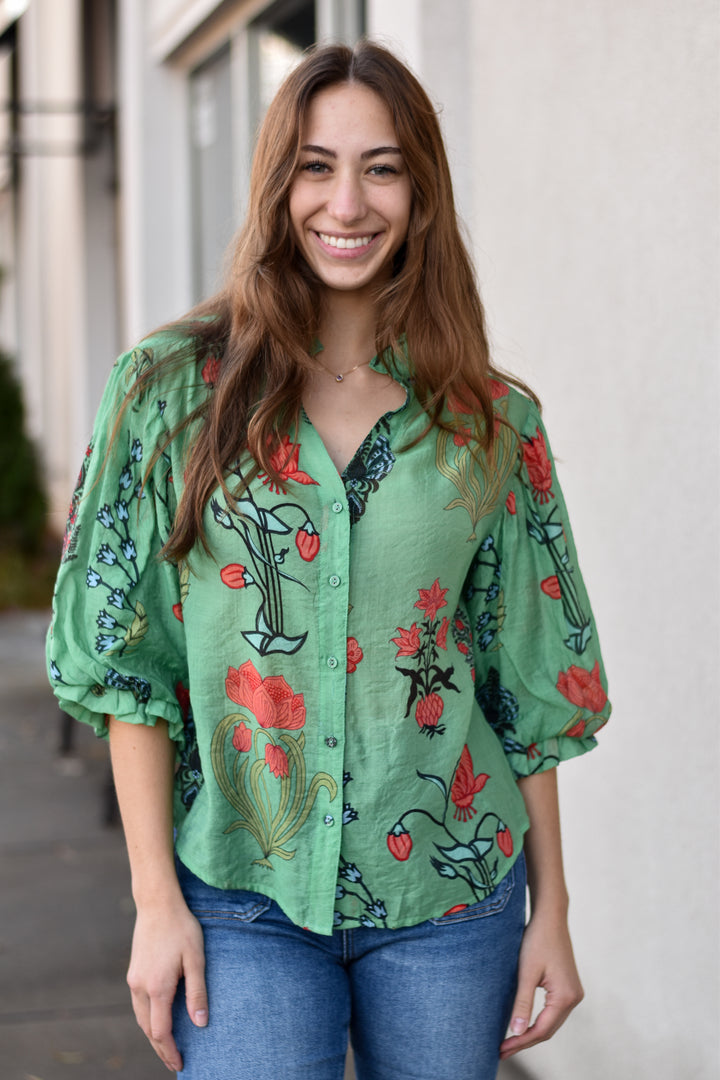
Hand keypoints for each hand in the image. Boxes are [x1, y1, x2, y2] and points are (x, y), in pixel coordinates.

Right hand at [126, 899, 207, 1072]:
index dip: (170, 1051)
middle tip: (175, 1063)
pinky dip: (148, 1020)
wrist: (157, 904)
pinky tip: (157, 1021)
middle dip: (161, 1048)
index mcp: (157, 987)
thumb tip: (200, 1024)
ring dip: (153, 1035)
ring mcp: (134, 980)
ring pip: (140, 1018)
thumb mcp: (196, 959)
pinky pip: (138, 1005)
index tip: (180, 1063)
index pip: (161, 1032)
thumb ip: (197, 993)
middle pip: (148, 1029)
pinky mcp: (133, 972)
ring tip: (167, 1048)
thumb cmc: (181, 929)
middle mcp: (140, 987)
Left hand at [499, 909, 583, 1059]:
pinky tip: (523, 1025)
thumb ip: (522, 1003)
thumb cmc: (537, 940)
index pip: (542, 1030)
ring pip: (551, 1022)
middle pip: (548, 1030)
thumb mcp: (526, 972)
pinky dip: (538, 1021)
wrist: (550, 917)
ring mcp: (573, 993)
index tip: (501, 1049)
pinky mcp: (568, 987)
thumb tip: (516, 1031)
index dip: (521, 1041)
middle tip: (502, 1050)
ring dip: (532, 1033)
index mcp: (565, 997)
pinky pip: (553, 1012)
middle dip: (525, 1041)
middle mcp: (574, 998)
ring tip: (510, 1042)